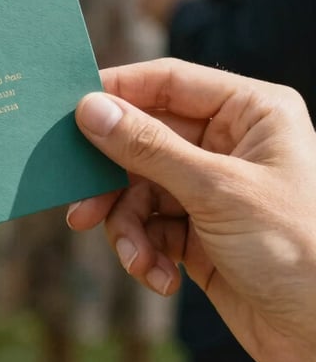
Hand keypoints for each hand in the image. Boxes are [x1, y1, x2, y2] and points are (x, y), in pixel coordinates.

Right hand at [68, 58, 315, 361]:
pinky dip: (146, 253)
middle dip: (113, 178)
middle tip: (80, 205)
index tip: (68, 110)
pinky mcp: (201, 233)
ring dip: (129, 226)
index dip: (117, 92)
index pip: (168, 82)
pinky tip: (160, 279)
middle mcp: (229, 144)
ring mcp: (213, 189)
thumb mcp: (216, 191)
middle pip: (144, 138)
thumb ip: (147, 147)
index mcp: (250, 112)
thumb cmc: (299, 250)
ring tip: (136, 259)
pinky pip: (151, 228)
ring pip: (140, 189)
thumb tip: (89, 109)